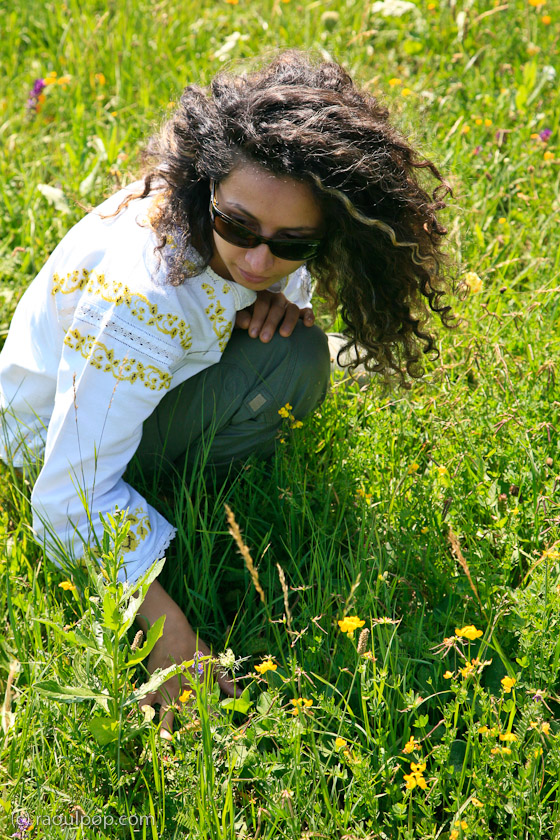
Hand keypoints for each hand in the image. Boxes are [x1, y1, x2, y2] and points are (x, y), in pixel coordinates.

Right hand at [135, 581, 238, 737]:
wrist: (171, 631)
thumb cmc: (194, 647)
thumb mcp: (213, 661)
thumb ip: (225, 681)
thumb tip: (242, 694)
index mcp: (199, 686)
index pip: (207, 708)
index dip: (211, 722)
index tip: (216, 736)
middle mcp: (183, 690)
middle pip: (186, 714)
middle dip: (187, 730)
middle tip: (189, 746)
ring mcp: (166, 688)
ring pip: (165, 711)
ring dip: (165, 726)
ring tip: (165, 741)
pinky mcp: (153, 684)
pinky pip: (146, 700)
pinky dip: (144, 710)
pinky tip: (143, 722)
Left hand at [234, 289, 314, 342]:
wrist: (255, 324)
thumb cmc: (246, 319)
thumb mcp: (241, 317)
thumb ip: (241, 318)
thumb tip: (247, 323)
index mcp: (261, 295)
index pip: (262, 302)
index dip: (258, 317)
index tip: (253, 334)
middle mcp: (276, 297)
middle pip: (277, 307)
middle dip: (270, 323)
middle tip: (264, 339)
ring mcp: (288, 304)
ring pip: (292, 309)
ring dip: (289, 321)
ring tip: (284, 335)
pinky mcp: (298, 313)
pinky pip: (306, 311)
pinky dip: (308, 316)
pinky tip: (308, 324)